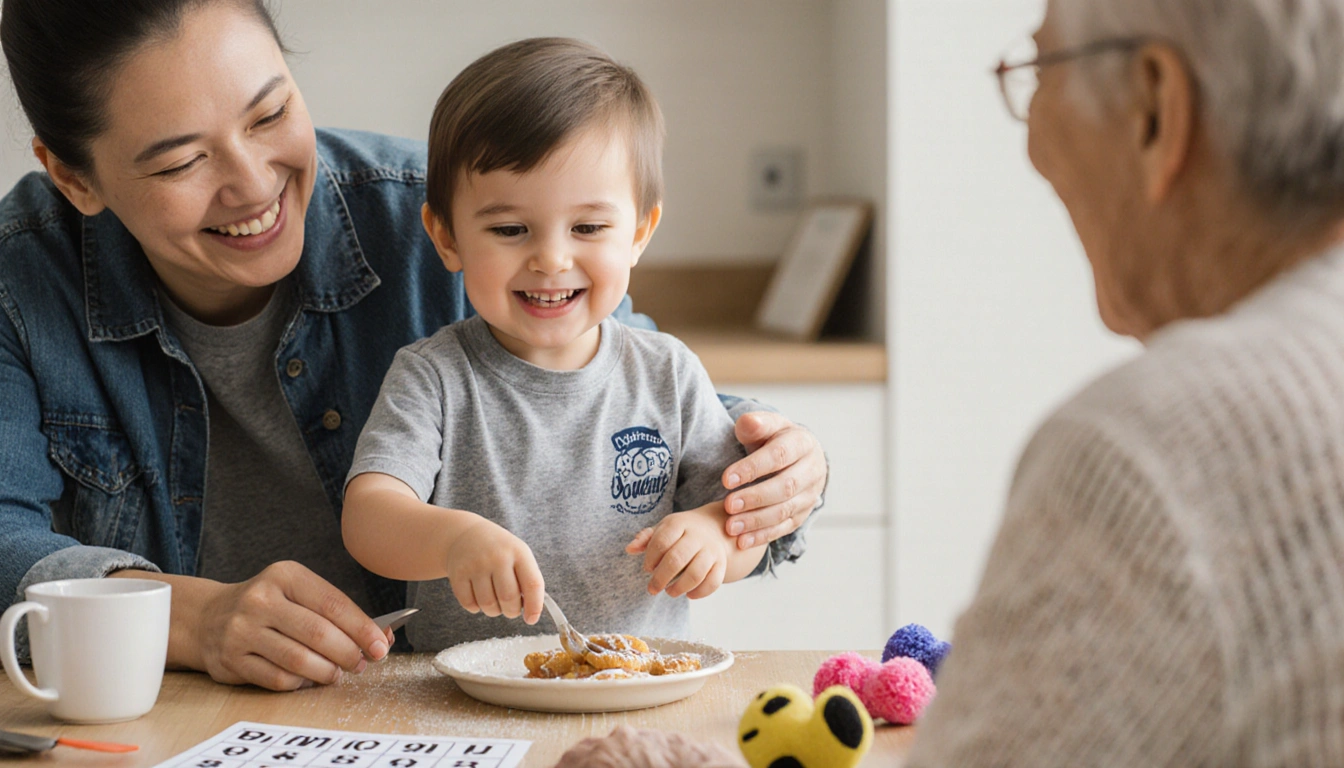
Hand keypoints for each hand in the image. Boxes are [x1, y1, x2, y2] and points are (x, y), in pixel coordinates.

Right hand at [126, 562, 392, 690]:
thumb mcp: (298, 592)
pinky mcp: (231, 660)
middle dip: (349, 653)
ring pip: (298, 660)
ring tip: (338, 673)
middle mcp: (260, 599)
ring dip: (327, 672)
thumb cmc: (270, 605)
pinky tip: (308, 679)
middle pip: (318, 634)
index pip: (333, 604)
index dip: (362, 628)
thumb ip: (337, 612)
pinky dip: (301, 683)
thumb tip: (382, 637)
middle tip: (362, 664)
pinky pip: (277, 679)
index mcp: (284, 575)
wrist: (208, 616)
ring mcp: (242, 630)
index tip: (381, 646)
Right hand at [444, 518, 544, 623]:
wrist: (466, 535)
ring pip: (488, 605)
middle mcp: (497, 557)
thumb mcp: (519, 555)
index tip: (531, 619)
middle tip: (510, 608)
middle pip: (509, 599)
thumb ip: (528, 580)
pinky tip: (478, 595)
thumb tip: (531, 613)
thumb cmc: (500, 551)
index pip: (532, 584)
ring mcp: (476, 565)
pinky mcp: (457, 574)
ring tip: (495, 600)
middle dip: (512, 611)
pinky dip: (476, 607)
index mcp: (519, 552)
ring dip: (494, 610)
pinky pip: (470, 605)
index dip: (534, 606)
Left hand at [626, 504, 731, 598]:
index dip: (651, 558)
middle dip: (660, 578)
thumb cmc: (681, 532)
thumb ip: (645, 538)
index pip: (661, 541)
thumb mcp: (663, 529)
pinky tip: (688, 594)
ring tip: (669, 591)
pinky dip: (699, 593)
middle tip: (652, 588)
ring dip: (679, 588)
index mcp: (678, 524)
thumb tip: (629, 549)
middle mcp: (697, 536)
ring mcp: (711, 550)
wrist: (714, 527)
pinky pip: (712, 583)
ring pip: (696, 574)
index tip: (647, 568)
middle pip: (677, 559)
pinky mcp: (721, 564)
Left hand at [722, 411, 826, 548]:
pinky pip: (784, 528)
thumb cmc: (773, 438)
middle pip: (785, 487)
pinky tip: (742, 541)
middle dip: (755, 498)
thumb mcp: (766, 425)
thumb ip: (754, 424)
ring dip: (756, 521)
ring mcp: (810, 495)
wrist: (797, 455)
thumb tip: (747, 423)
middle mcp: (812, 469)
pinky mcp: (803, 514)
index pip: (779, 456)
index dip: (753, 468)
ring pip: (786, 510)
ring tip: (730, 526)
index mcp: (802, 443)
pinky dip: (763, 536)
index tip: (726, 479)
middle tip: (728, 505)